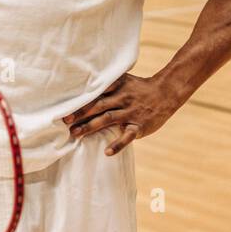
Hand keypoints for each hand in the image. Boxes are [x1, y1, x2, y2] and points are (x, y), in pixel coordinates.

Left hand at [62, 71, 181, 155]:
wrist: (166, 93)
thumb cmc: (140, 87)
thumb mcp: (124, 79)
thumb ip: (107, 82)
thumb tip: (84, 82)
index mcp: (117, 86)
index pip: (95, 93)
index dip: (80, 100)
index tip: (64, 107)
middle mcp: (123, 98)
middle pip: (98, 105)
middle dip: (81, 114)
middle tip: (65, 122)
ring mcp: (131, 112)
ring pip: (108, 119)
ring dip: (91, 127)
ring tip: (76, 134)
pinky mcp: (140, 125)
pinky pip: (128, 136)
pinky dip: (118, 144)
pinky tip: (107, 152)